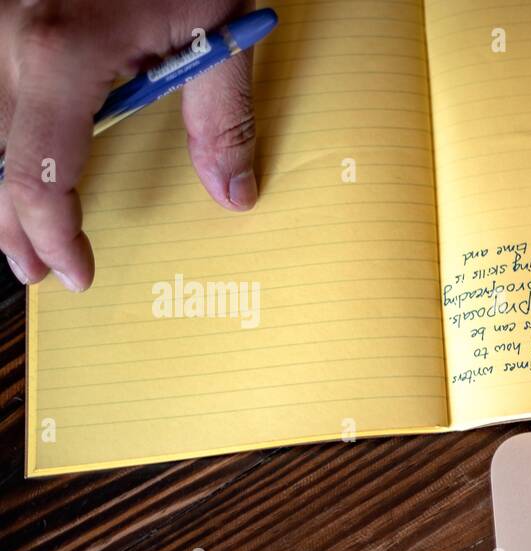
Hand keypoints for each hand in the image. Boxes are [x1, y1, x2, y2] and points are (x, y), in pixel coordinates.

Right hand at [0, 0, 259, 291]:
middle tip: (30, 268)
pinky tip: (21, 149)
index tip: (74, 270)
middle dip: (10, 222)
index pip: (38, 175)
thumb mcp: (217, 27)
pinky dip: (6, 125)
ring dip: (1, 174)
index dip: (51, 235)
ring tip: (19, 221)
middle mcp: (5, 32)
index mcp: (57, 49)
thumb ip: (222, 116)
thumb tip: (233, 193)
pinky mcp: (2, 8)